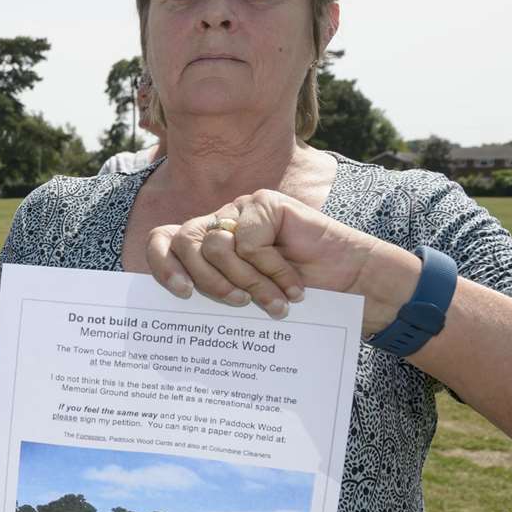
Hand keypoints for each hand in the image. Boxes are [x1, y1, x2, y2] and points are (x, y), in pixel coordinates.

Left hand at [147, 189, 417, 334]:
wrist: (350, 287)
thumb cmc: (293, 298)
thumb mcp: (241, 301)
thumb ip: (207, 292)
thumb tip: (166, 308)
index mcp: (204, 247)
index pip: (161, 242)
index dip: (161, 264)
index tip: (181, 293)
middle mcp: (219, 224)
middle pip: (184, 242)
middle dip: (208, 281)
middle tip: (237, 303)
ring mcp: (241, 210)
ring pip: (215, 245)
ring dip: (246, 281)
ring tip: (273, 300)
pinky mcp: (265, 203)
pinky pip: (249, 242)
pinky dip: (271, 269)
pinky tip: (293, 284)